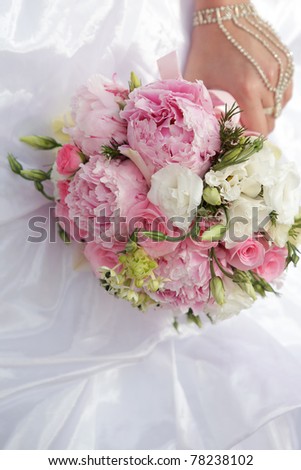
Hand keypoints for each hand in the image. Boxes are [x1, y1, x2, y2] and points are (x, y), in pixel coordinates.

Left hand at [184, 13, 292, 134]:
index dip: (250, 138)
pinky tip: (262, 93)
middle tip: (243, 123)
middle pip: (271, 120)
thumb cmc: (207, 47)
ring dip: (268, 112)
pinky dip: (276, 97)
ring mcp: (280, 71)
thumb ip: (201, 108)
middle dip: (258, 126)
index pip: (259, 130)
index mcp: (246, 89)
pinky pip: (286, 90)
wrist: (224, 12)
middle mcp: (267, 81)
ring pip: (280, 107)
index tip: (240, 137)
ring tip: (252, 107)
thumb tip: (206, 131)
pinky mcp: (286, 62)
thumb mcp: (197, 81)